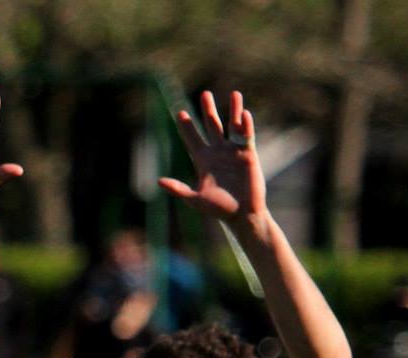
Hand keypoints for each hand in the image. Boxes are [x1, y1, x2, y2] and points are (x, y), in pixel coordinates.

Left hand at [161, 90, 265, 231]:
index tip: (180, 113)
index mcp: (203, 161)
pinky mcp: (248, 155)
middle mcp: (218, 153)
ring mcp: (233, 152)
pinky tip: (243, 113)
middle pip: (212, 126)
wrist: (241, 214)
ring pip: (232, 126)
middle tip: (205, 93)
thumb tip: (159, 181)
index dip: (187, 127)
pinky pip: (246, 137)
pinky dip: (245, 126)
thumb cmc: (218, 208)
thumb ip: (178, 188)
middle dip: (208, 110)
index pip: (192, 140)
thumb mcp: (194, 199)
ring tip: (233, 94)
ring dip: (232, 111)